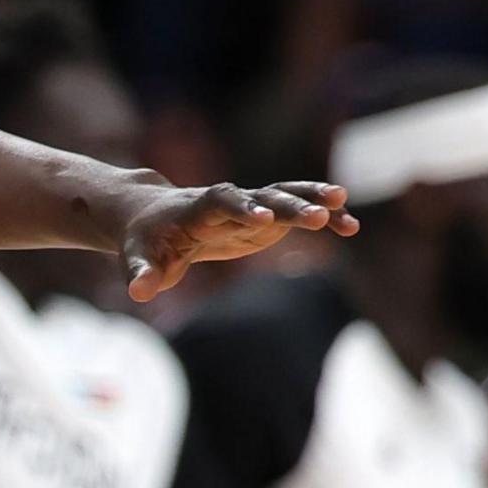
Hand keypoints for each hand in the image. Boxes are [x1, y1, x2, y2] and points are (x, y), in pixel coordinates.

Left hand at [119, 179, 355, 299]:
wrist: (156, 217)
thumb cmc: (146, 241)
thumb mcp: (137, 259)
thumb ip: (141, 274)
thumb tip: (139, 291)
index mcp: (197, 209)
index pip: (221, 201)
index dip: (241, 207)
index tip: (262, 219)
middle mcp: (229, 201)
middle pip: (262, 196)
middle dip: (289, 205)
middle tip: (319, 217)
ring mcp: (251, 206)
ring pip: (286, 195)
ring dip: (313, 198)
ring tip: (343, 204)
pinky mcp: (267, 217)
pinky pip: (298, 212)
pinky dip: (322, 215)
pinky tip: (349, 226)